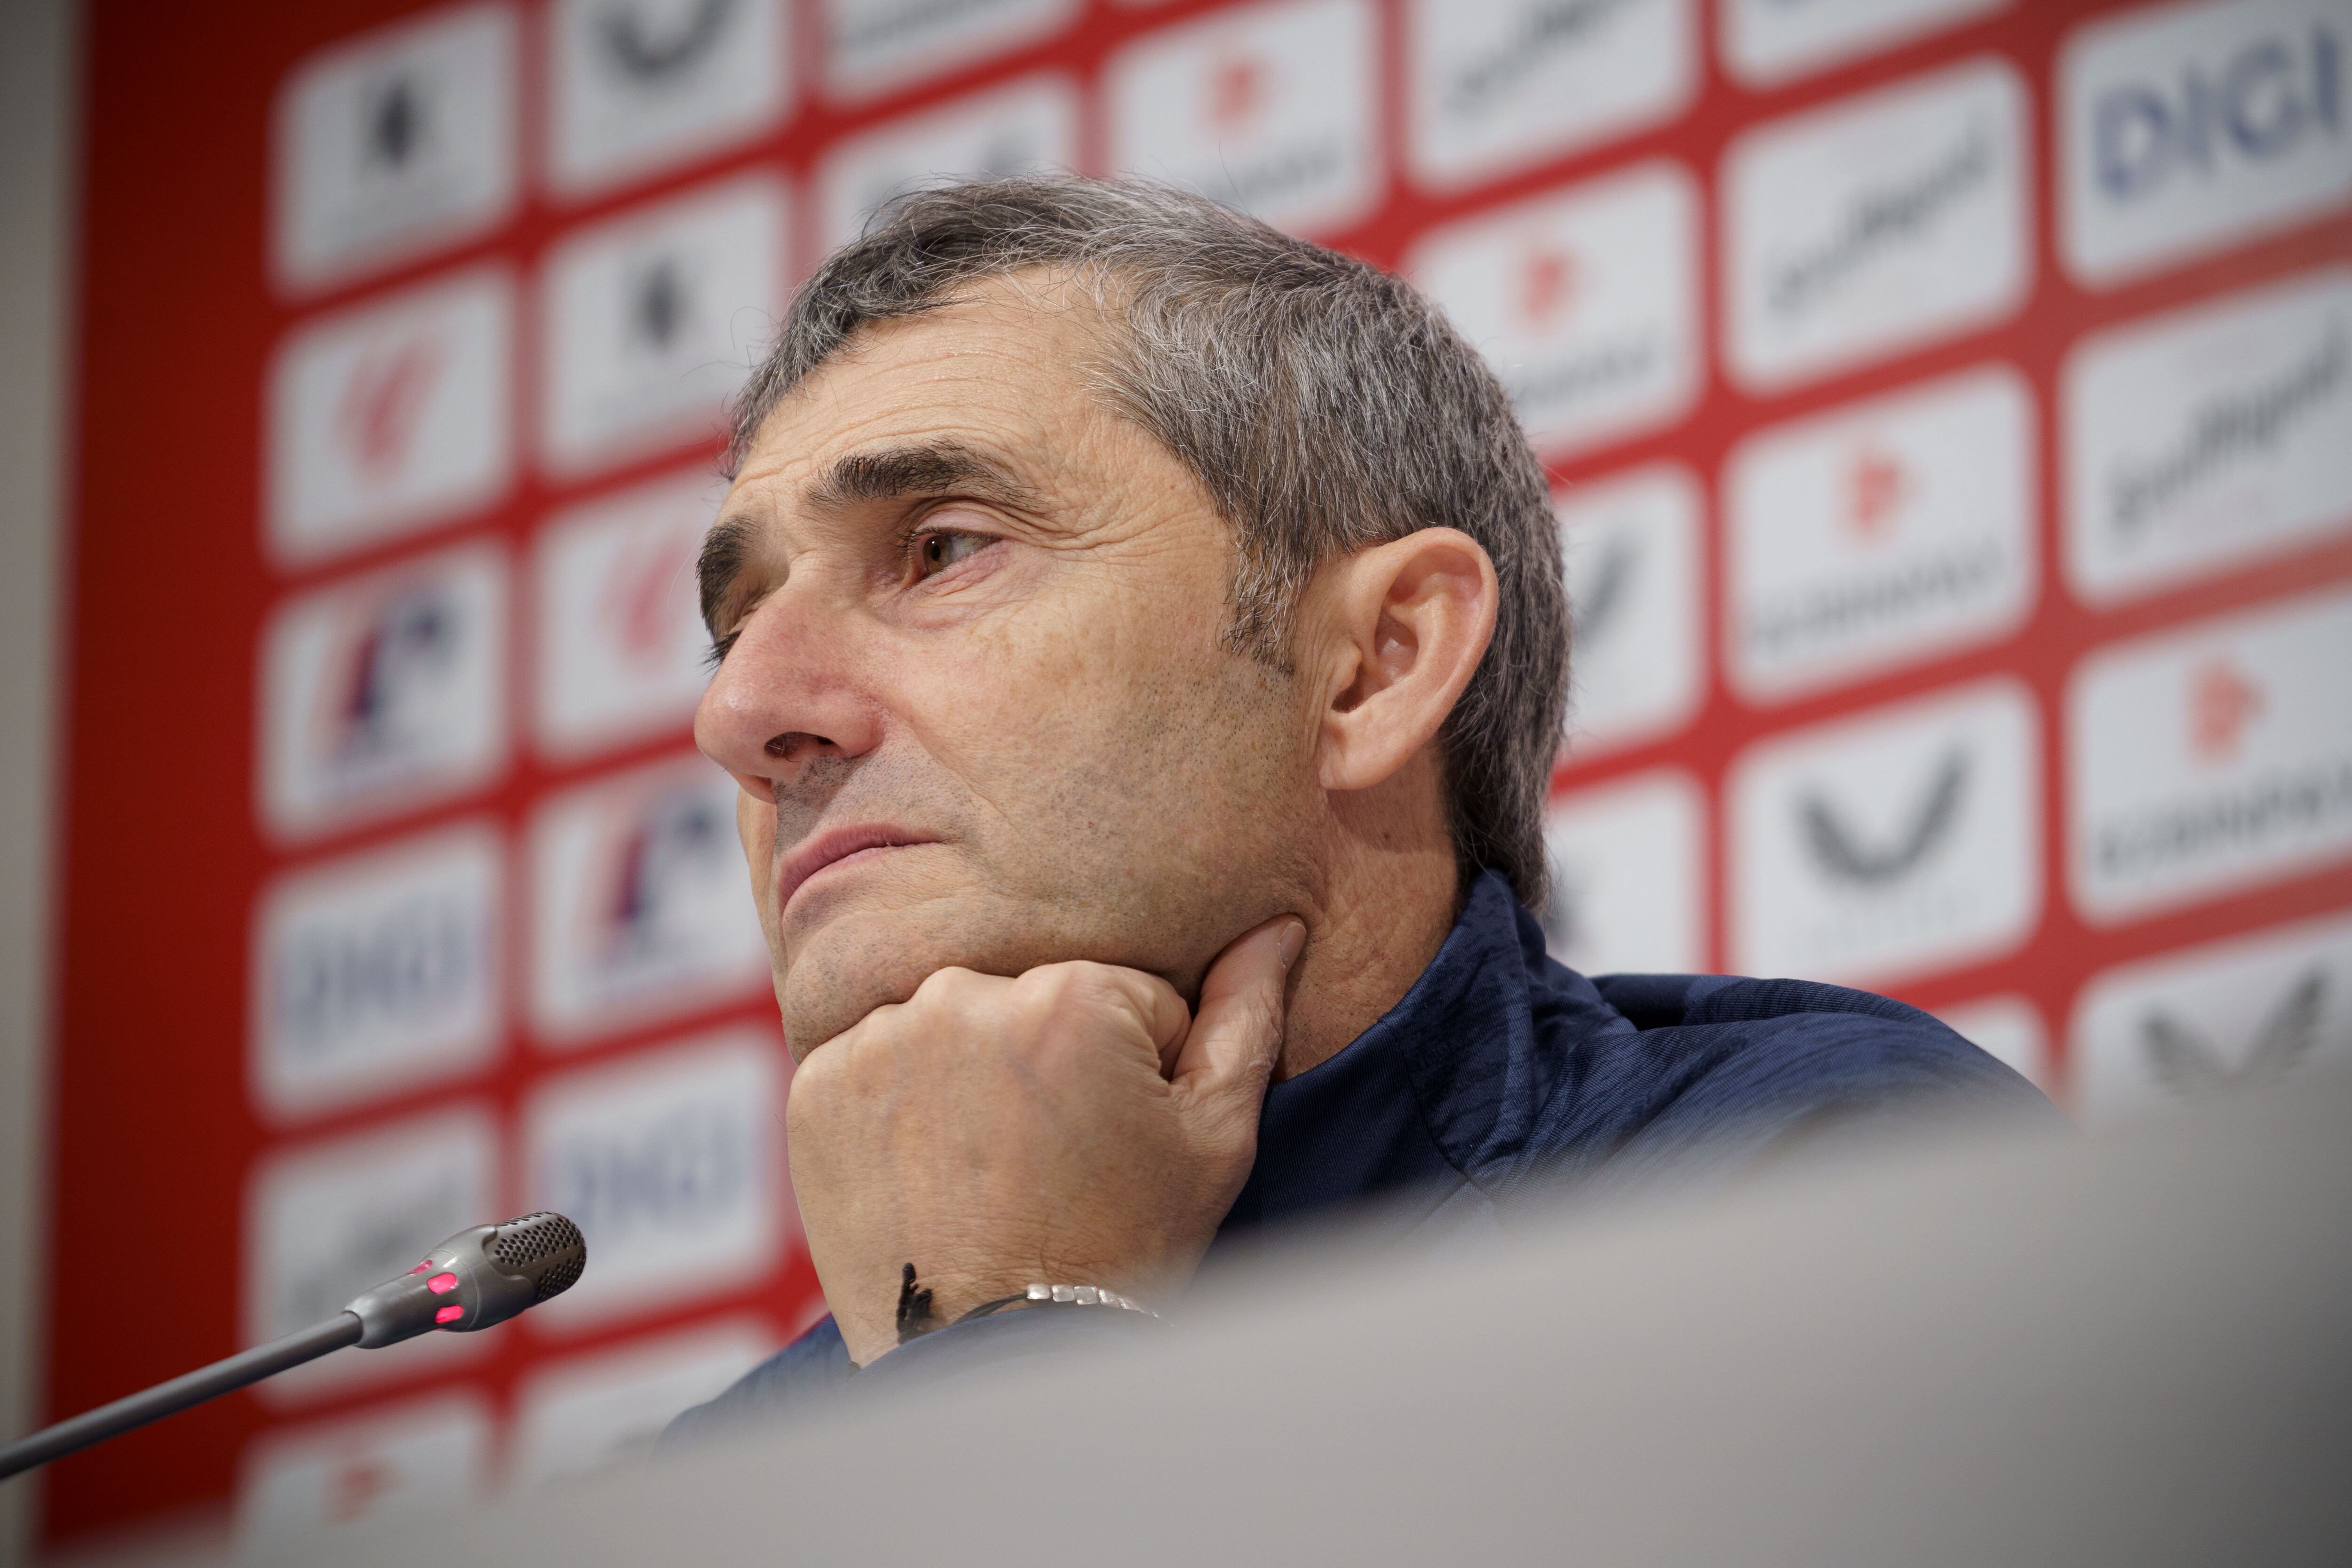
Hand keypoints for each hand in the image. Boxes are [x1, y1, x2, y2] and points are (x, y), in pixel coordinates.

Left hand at [783, 915, 1304, 1365]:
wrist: (1000, 1359)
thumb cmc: (1121, 1248)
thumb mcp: (1213, 1139)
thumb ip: (1246, 1017)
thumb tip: (1275, 928)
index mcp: (1072, 994)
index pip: (1123, 994)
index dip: (1133, 1068)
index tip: (1113, 1138)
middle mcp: (963, 996)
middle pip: (1032, 998)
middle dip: (1049, 1060)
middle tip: (1052, 1157)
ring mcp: (878, 1042)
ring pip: (952, 1026)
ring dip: (971, 1075)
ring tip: (990, 1167)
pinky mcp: (816, 1088)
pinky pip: (875, 1062)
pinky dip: (900, 1106)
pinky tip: (930, 1169)